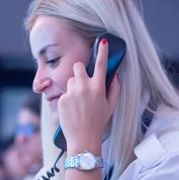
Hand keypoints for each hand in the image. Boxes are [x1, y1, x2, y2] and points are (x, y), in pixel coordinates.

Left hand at [58, 39, 120, 153]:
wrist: (83, 138)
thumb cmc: (98, 123)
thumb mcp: (111, 106)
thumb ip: (114, 89)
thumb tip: (115, 75)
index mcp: (98, 87)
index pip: (101, 64)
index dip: (102, 51)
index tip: (102, 41)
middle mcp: (84, 87)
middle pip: (78, 66)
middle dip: (80, 70)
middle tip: (83, 81)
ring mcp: (72, 93)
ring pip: (70, 81)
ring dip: (74, 87)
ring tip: (78, 102)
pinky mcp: (62, 99)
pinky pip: (65, 93)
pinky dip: (68, 98)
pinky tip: (72, 109)